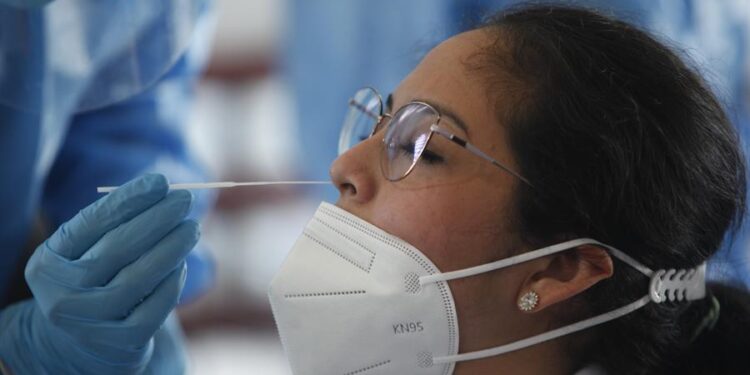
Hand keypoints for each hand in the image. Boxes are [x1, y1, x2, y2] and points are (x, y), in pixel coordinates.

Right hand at [0, 174, 197, 373]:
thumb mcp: (85, 251)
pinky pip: (155, 308)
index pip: (90, 224)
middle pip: (117, 249)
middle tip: (184, 199)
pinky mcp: (121, 342)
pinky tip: (181, 264)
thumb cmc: (91, 278)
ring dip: (172, 247)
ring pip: (138, 278)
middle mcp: (63, 296)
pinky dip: (172, 282)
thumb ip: (114, 222)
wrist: (82, 339)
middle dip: (156, 219)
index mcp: (48, 265)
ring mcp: (91, 323)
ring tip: (192, 228)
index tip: (159, 181)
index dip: (128, 200)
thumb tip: (161, 189)